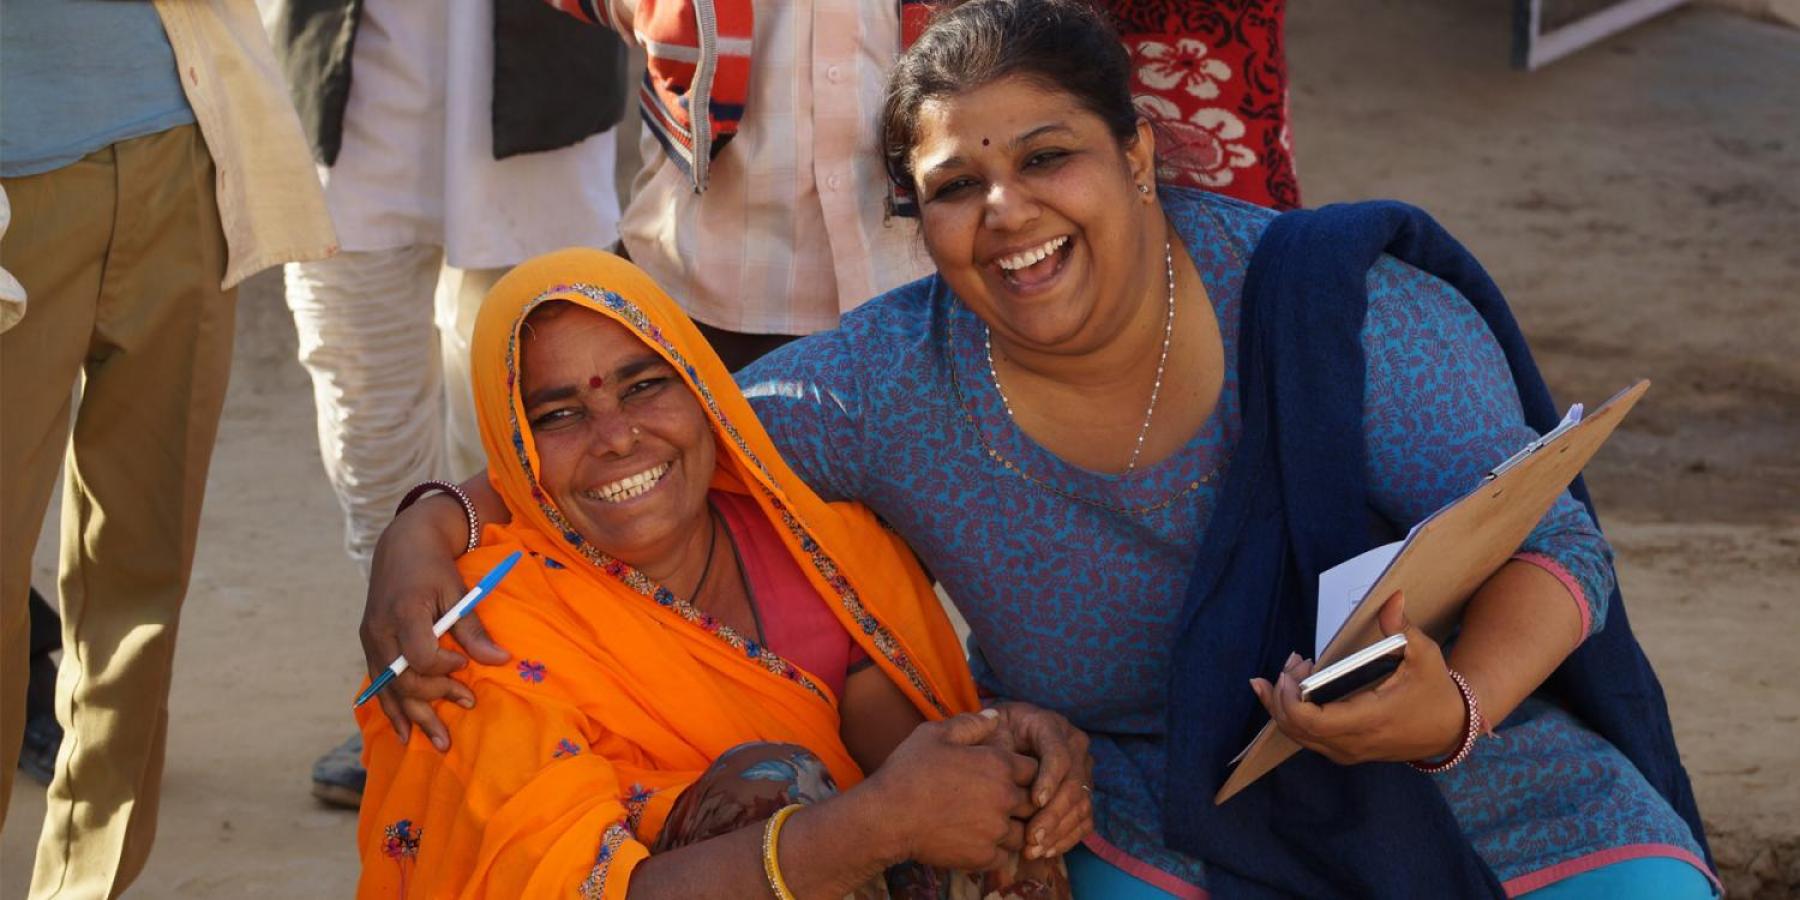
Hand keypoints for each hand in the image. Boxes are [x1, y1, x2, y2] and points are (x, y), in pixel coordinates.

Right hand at [360, 494, 509, 750]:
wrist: (402, 546)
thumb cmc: (434, 567)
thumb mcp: (458, 590)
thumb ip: (473, 629)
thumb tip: (502, 661)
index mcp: (404, 611)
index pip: (420, 655)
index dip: (444, 667)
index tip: (464, 664)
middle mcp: (380, 630)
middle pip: (404, 679)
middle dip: (437, 697)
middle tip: (468, 703)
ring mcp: (370, 641)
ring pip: (390, 690)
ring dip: (415, 717)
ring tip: (440, 742)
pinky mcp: (369, 647)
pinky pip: (378, 686)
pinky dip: (392, 711)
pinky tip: (405, 734)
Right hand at [858, 710, 1037, 871]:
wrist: (887, 817)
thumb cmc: (908, 771)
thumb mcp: (935, 735)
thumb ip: (971, 724)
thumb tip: (997, 716)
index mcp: (998, 764)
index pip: (1035, 769)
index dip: (1023, 772)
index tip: (1007, 776)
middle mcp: (1004, 796)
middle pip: (1034, 801)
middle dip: (1022, 800)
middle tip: (997, 801)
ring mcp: (996, 829)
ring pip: (1023, 832)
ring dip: (1012, 828)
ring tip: (988, 824)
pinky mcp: (984, 856)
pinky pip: (1005, 857)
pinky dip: (996, 851)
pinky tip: (978, 842)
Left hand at [987, 702, 1093, 858]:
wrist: (1006, 735)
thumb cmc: (994, 734)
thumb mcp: (989, 732)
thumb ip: (993, 743)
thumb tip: (998, 765)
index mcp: (1051, 725)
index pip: (1059, 754)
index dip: (1050, 779)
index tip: (1035, 802)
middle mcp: (1074, 745)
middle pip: (1074, 784)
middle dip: (1053, 815)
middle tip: (1031, 837)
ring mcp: (1083, 769)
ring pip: (1081, 805)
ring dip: (1059, 831)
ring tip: (1034, 849)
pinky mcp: (1084, 791)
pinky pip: (1084, 819)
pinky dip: (1068, 837)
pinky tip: (1046, 850)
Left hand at [1249, 592, 1466, 764]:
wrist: (1451, 729)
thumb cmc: (1436, 691)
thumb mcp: (1424, 656)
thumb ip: (1402, 628)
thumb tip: (1392, 598)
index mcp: (1369, 720)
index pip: (1312, 721)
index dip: (1290, 699)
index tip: (1290, 671)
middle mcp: (1354, 742)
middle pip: (1296, 729)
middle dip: (1281, 696)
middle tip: (1290, 664)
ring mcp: (1349, 752)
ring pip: (1298, 737)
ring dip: (1284, 705)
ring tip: (1290, 671)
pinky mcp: (1347, 752)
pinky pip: (1309, 739)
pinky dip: (1294, 717)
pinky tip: (1292, 692)